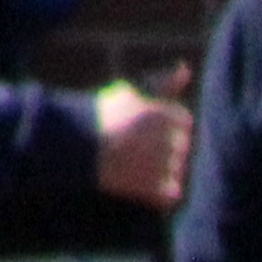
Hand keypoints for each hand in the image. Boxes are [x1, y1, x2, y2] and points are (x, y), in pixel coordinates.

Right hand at [93, 80, 192, 208]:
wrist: (74, 145)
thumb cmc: (102, 116)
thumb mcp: (132, 94)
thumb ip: (164, 85)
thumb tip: (186, 69)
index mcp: (164, 114)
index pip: (184, 121)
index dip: (165, 124)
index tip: (144, 126)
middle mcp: (168, 140)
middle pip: (181, 147)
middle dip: (164, 147)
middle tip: (135, 146)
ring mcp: (162, 167)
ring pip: (177, 171)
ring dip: (161, 169)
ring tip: (133, 162)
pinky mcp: (155, 191)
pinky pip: (171, 193)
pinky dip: (159, 191)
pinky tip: (138, 181)